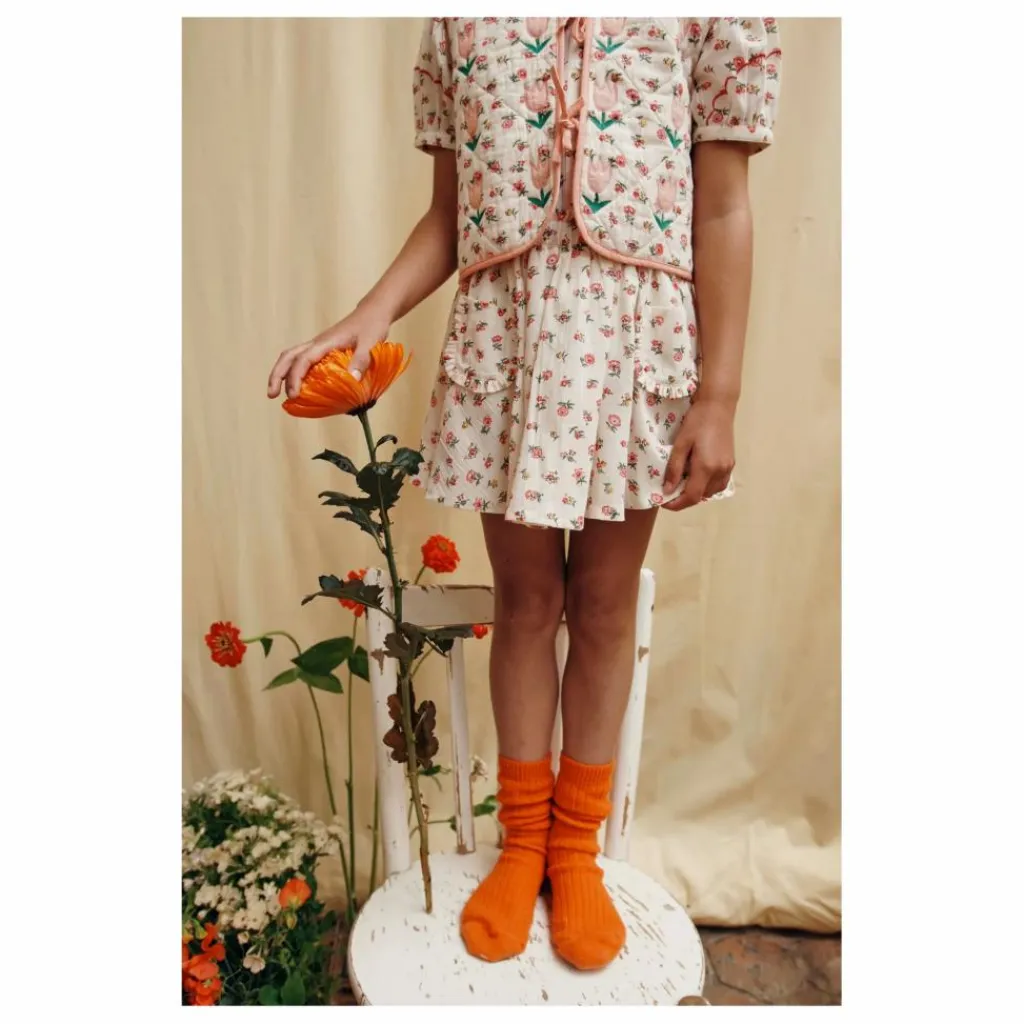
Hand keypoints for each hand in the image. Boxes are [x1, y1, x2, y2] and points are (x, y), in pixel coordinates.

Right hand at [267, 304, 391, 399]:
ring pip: (292, 357)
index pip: (303, 359)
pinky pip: (301, 359)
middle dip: (277, 375)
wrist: (373, 312)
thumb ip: (362, 359)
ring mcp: (318, 345)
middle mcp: (317, 343)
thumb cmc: (372, 326)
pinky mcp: (322, 349)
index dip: (295, 377)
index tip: (293, 394)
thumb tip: (352, 379)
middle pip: (288, 356)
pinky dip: (294, 372)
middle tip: (271, 395)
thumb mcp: (371, 343)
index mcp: (325, 342)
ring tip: (277, 393)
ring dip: (281, 373)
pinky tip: (298, 387)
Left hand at [661, 397, 736, 509]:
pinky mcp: (731, 463)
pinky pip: (719, 484)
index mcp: (706, 467)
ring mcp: (728, 468)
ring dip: (696, 493)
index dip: (676, 504)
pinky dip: (707, 487)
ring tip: (682, 485)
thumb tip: (668, 490)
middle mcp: (720, 471)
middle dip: (684, 499)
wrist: (718, 406)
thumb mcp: (680, 444)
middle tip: (670, 492)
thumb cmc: (697, 421)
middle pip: (701, 496)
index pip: (691, 496)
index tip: (664, 503)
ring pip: (711, 492)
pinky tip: (697, 478)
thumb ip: (674, 469)